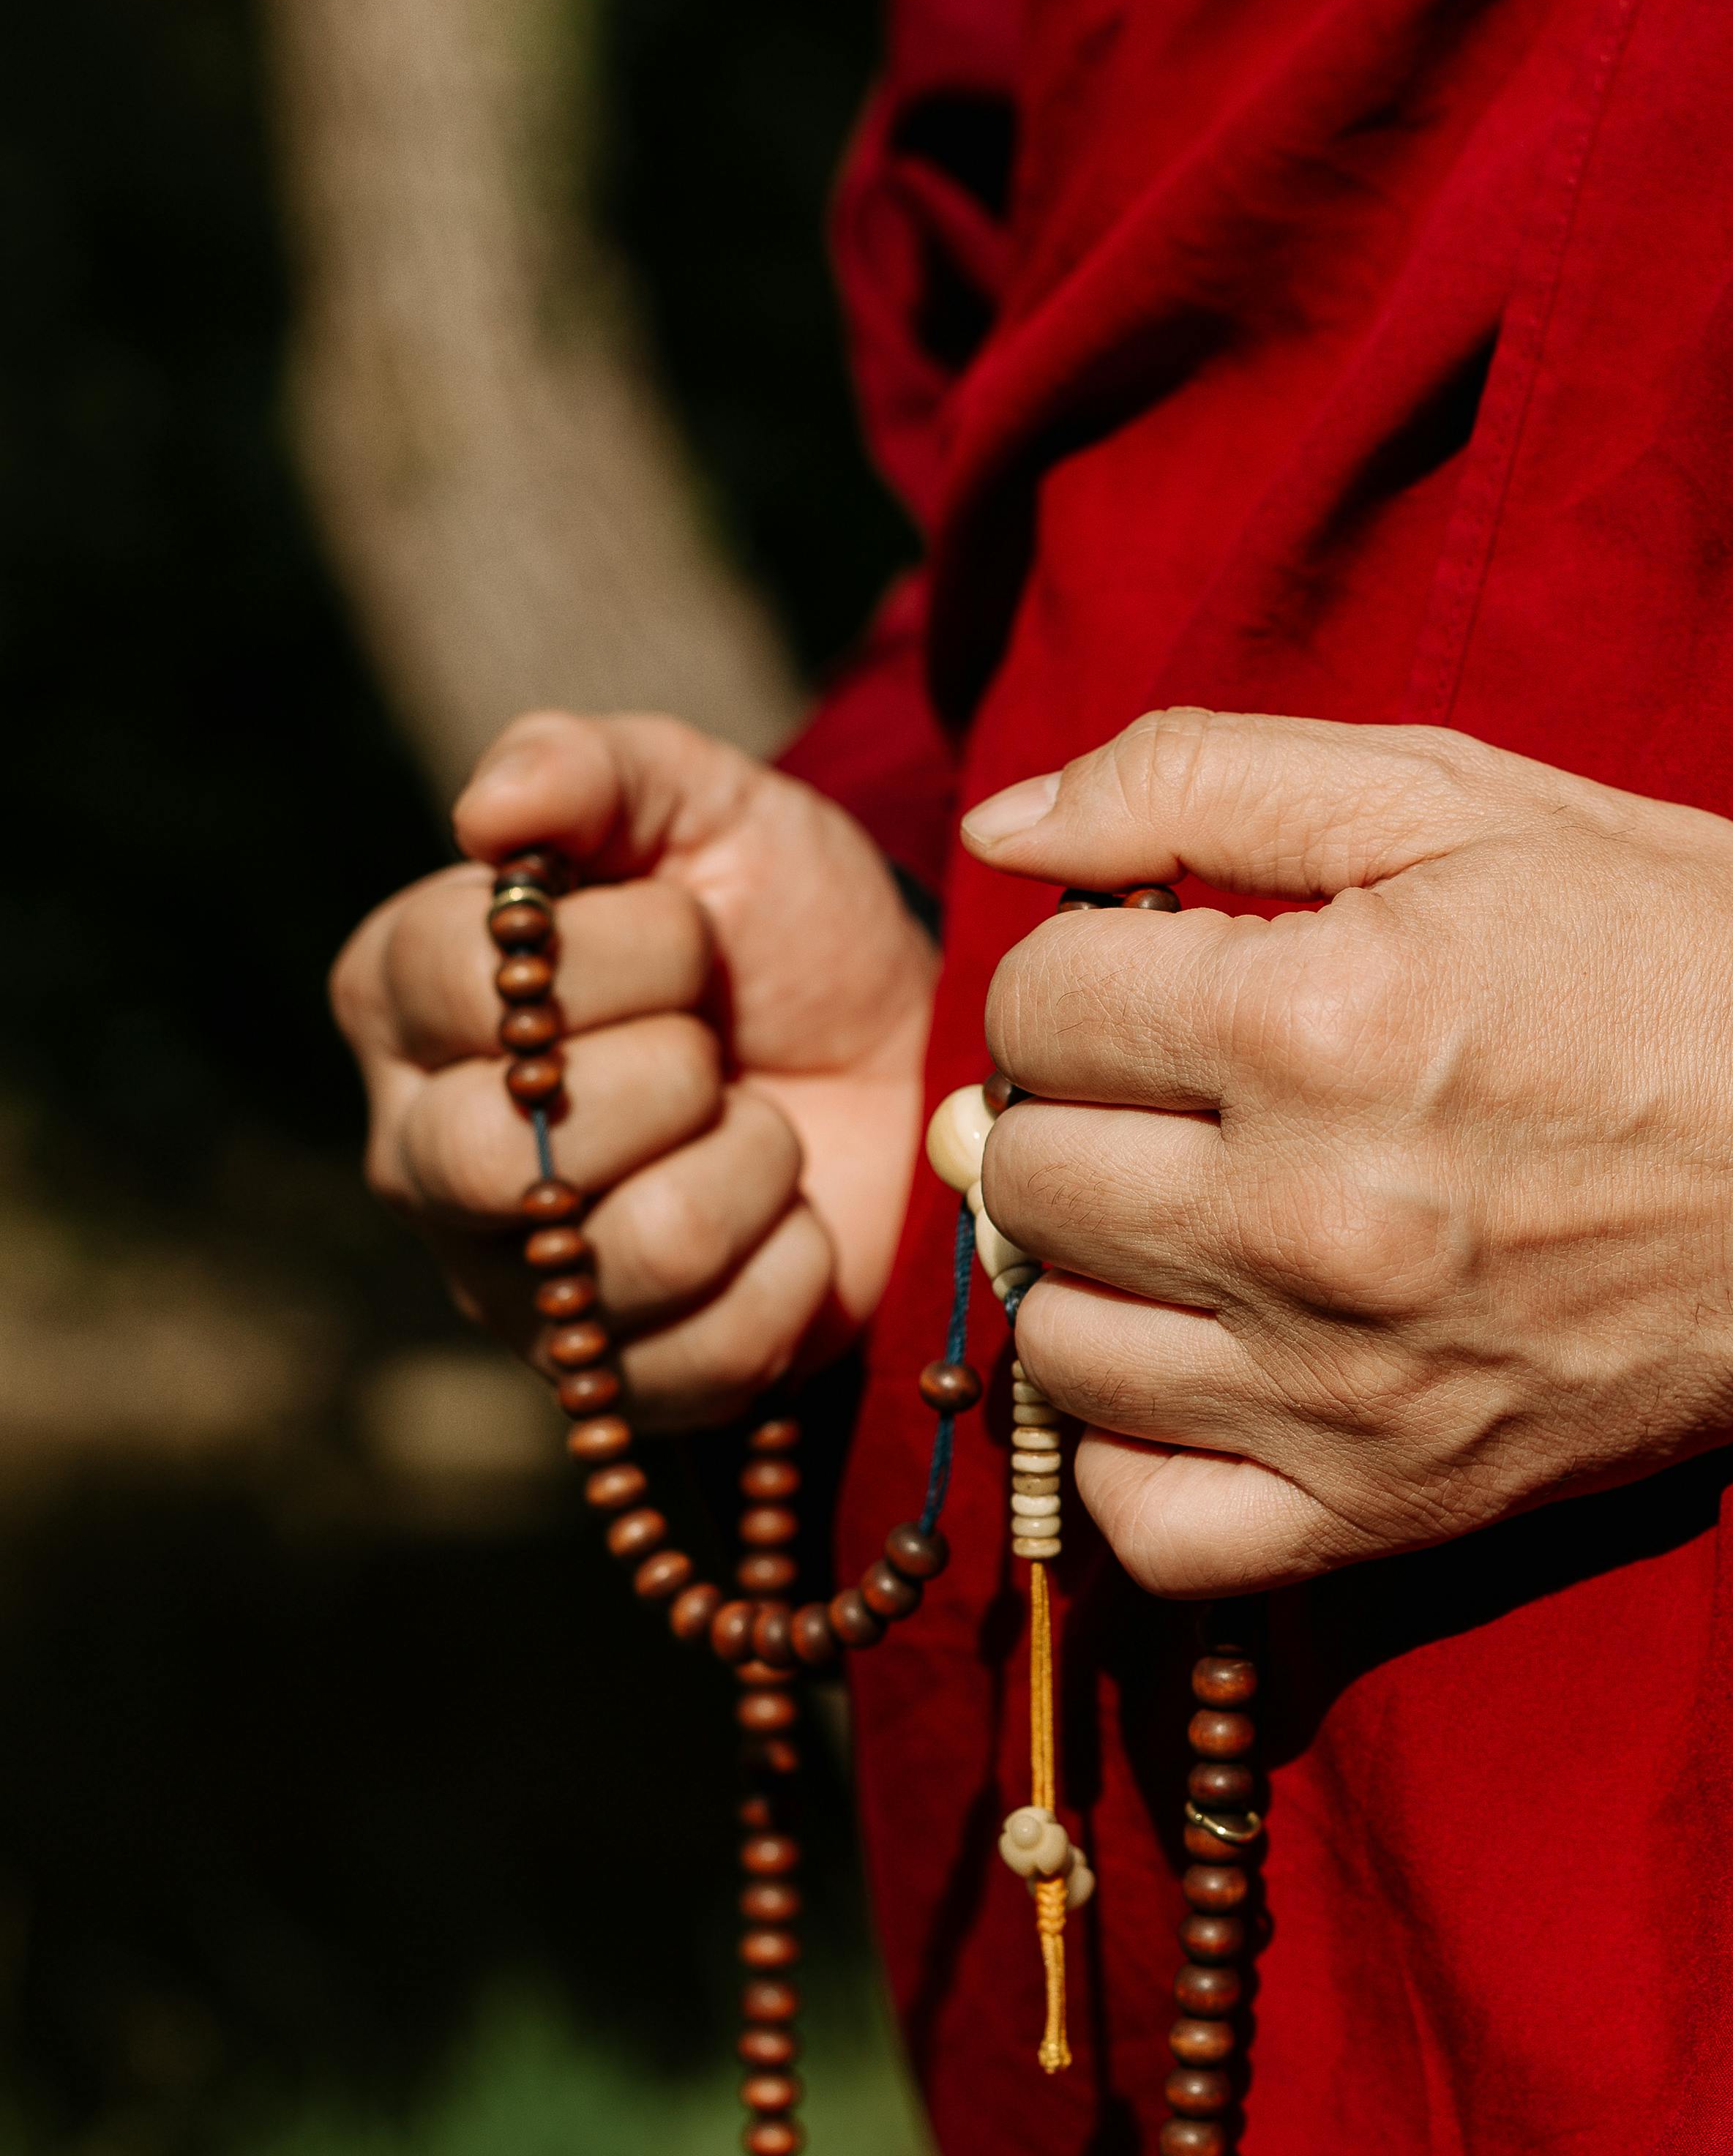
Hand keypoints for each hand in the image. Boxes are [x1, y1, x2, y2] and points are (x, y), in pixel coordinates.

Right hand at [332, 711, 936, 1423]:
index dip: (613, 957)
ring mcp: (516, 1289)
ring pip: (624, 1258)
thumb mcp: (705, 807)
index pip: (456, 987)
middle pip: (492, 1157)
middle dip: (663, 1080)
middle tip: (717, 1048)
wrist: (904, 1054)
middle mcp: (424, 1155)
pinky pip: (704, 1358)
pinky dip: (790, 1273)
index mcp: (405, 1001)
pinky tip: (794, 1221)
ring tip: (766, 1129)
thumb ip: (592, 769)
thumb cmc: (777, 929)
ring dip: (748, 1170)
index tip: (691, 934)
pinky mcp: (621, 1386)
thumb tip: (491, 810)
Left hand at [966, 710, 1732, 1593]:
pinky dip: (1130, 1459)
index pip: (1036, 1007)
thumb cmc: (1670, 953)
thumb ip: (1202, 776)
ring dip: (1089, 1275)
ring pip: (1062, 1347)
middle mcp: (1309, 1220)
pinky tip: (1188, 1378)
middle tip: (1163, 1096)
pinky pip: (1150, 1530)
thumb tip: (1004, 821)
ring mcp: (1344, 1387)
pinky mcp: (1391, 1506)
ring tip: (1182, 1224)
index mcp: (1317, 1023)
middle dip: (1070, 1113)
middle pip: (1027, 1177)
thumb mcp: (1458, 799)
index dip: (1073, 973)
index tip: (1153, 978)